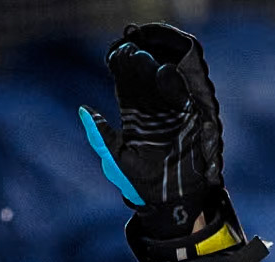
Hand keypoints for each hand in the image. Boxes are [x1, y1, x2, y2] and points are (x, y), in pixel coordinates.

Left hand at [79, 23, 223, 225]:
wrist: (170, 201)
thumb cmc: (140, 184)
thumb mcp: (116, 159)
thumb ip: (101, 136)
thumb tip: (83, 110)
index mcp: (135, 117)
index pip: (127, 86)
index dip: (120, 70)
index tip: (113, 54)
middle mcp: (154, 111)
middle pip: (145, 79)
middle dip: (138, 62)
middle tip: (130, 46)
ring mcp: (172, 113)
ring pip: (163, 81)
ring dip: (155, 66)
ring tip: (144, 52)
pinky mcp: (190, 118)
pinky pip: (184, 95)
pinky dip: (175, 81)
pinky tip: (166, 68)